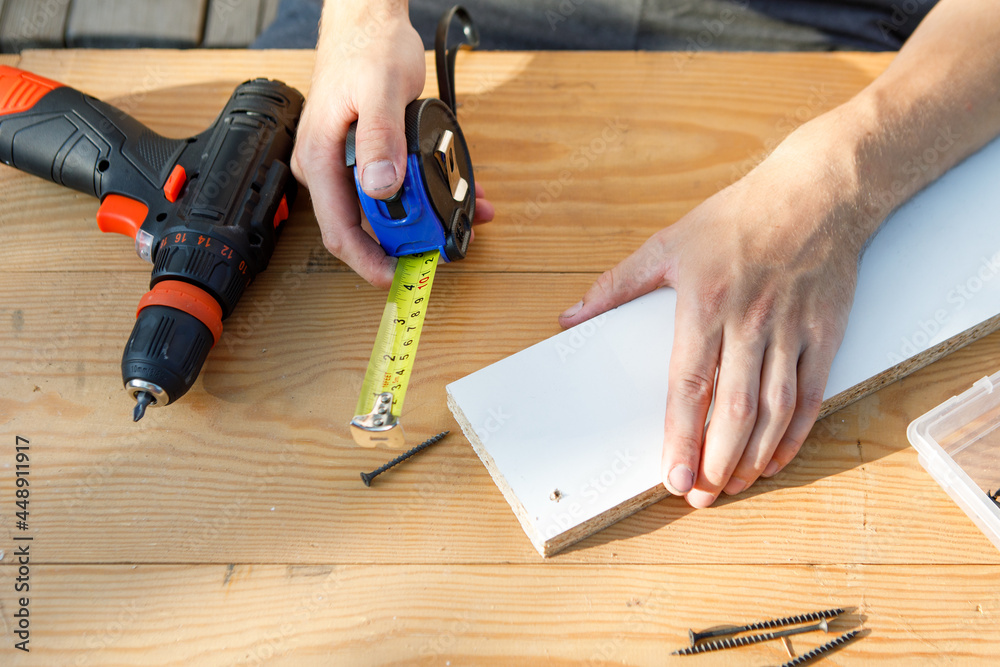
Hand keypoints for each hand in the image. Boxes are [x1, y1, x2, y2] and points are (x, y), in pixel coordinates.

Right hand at [291, 3, 493, 286]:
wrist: (367, 22)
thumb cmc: (367, 49)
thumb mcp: (380, 91)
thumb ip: (380, 139)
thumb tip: (381, 188)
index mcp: (320, 158)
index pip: (338, 229)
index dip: (367, 261)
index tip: (395, 276)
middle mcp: (327, 168)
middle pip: (362, 227)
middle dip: (405, 241)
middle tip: (441, 245)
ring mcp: (344, 164)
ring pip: (382, 209)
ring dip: (421, 218)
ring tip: (461, 218)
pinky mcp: (365, 158)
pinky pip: (393, 188)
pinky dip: (425, 194)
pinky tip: (459, 193)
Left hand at [559, 118, 875, 507]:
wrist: (818, 192)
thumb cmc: (739, 217)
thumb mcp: (668, 243)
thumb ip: (616, 285)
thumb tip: (570, 318)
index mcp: (705, 304)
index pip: (689, 385)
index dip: (679, 436)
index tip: (670, 477)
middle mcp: (750, 322)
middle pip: (734, 409)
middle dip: (715, 461)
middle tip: (699, 496)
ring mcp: (791, 330)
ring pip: (774, 410)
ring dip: (753, 456)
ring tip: (732, 486)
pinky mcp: (824, 333)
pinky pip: (811, 394)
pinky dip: (795, 433)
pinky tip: (776, 458)